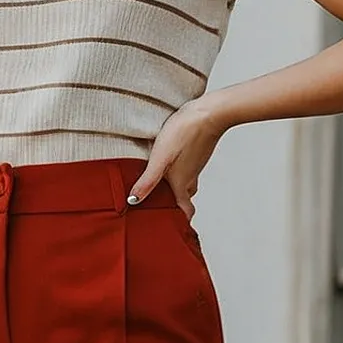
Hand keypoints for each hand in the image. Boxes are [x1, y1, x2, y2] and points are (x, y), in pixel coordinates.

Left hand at [125, 99, 227, 216]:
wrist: (208, 113)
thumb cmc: (183, 135)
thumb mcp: (160, 159)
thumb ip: (147, 181)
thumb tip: (133, 201)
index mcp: (181, 184)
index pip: (186, 210)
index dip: (181, 221)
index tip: (175, 228)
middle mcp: (191, 177)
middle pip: (185, 197)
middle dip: (176, 205)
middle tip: (162, 208)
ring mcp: (195, 164)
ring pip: (187, 182)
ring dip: (177, 187)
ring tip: (161, 186)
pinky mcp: (197, 151)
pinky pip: (188, 167)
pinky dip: (179, 171)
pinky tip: (169, 163)